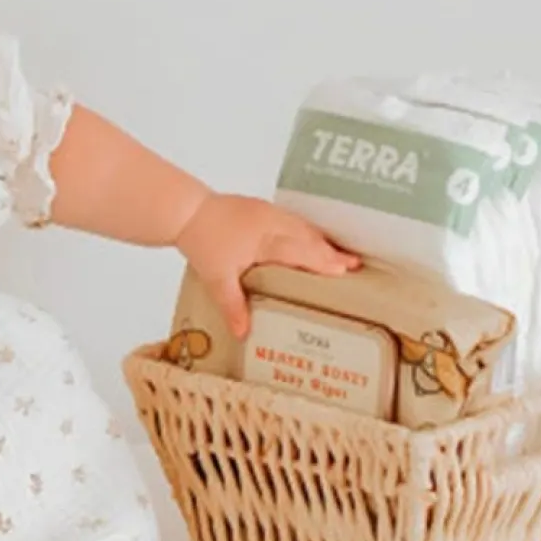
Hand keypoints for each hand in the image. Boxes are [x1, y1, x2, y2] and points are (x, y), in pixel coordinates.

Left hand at [175, 193, 359, 338]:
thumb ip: (233, 305)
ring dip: (320, 239)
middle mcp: (271, 222)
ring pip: (301, 225)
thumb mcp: (216, 277)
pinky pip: (291, 219)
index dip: (325, 262)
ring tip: (339, 254)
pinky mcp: (260, 207)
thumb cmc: (202, 241)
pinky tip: (309, 239)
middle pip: (308, 237)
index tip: (347, 271)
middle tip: (355, 265)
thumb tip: (244, 333)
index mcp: (265, 238)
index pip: (302, 251)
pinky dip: (305, 231)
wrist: (184, 210)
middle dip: (331, 252)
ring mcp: (266, 212)